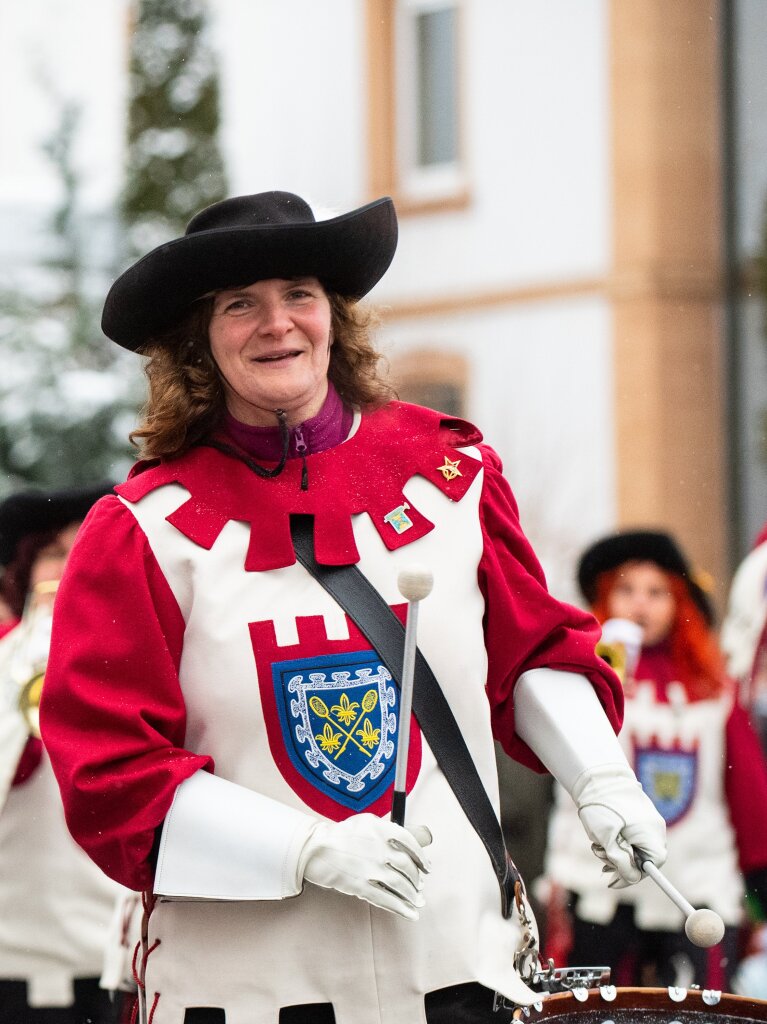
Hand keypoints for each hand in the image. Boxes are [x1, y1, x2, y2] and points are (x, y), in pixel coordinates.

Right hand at [300, 814, 431, 919]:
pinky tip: (410, 913)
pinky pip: (385, 899)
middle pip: (406, 866)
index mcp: (380, 828)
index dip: (421, 857)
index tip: (427, 867)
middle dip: (416, 879)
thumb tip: (411, 843)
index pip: (410, 842)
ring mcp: (369, 868)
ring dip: (412, 895)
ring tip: (418, 901)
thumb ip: (388, 830)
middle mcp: (378, 847)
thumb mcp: (367, 823)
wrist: (314, 848)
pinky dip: (401, 908)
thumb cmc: (340, 835)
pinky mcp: (360, 886)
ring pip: (399, 884)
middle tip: (420, 886)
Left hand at [572, 763, 665, 887]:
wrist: (597, 777)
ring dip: (615, 852)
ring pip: (635, 848)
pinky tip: (601, 839)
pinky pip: (632, 838)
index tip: (613, 881)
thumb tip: (631, 879)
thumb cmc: (602, 807)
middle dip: (620, 863)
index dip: (633, 875)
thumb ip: (620, 862)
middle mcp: (654, 828)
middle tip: (600, 859)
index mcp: (651, 834)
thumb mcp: (607, 839)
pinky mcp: (639, 817)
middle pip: (643, 858)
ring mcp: (648, 821)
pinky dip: (617, 842)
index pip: (652, 866)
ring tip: (597, 844)